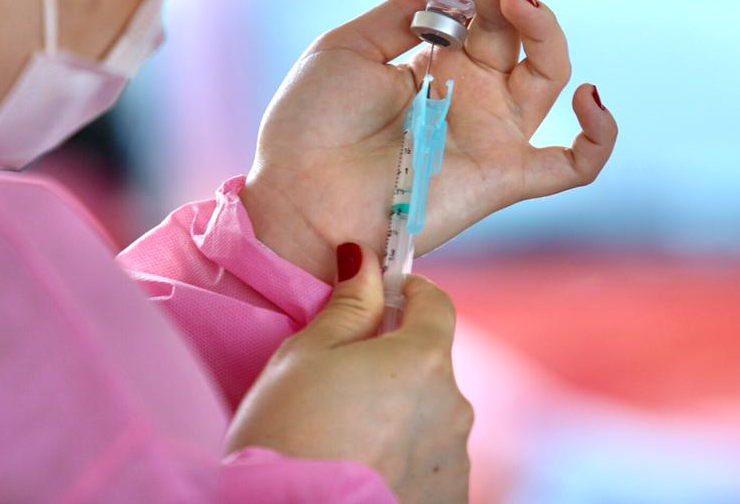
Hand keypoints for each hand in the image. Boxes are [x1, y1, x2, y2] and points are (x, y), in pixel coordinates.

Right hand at [228, 243, 471, 501]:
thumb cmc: (285, 436)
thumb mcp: (304, 356)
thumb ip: (349, 306)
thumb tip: (366, 260)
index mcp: (423, 360)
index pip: (436, 304)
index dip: (408, 294)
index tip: (382, 298)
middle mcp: (453, 407)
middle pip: (431, 365)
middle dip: (395, 365)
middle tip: (341, 386)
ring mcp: (455, 459)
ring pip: (430, 417)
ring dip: (401, 417)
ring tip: (346, 440)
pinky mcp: (449, 500)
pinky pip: (430, 463)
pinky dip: (405, 461)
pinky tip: (363, 471)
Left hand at [243, 0, 617, 281]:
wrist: (294, 202)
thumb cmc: (310, 128)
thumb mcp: (351, 48)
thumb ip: (408, 9)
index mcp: (438, 58)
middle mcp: (474, 91)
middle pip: (519, 24)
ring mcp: (493, 132)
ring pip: (549, 73)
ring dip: (543, 28)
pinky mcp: (503, 176)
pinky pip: (572, 165)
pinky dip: (598, 136)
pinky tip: (588, 96)